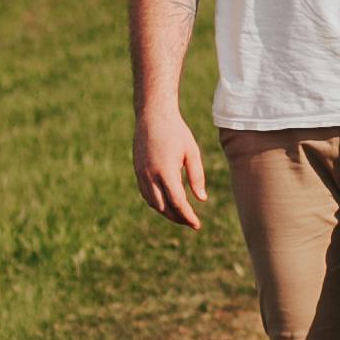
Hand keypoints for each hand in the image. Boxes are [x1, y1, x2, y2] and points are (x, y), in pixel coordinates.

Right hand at [133, 105, 208, 228]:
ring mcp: (141, 174)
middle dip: (178, 218)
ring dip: (167, 212)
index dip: (187, 216)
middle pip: (164, 207)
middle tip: (191, 222)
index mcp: (166, 172)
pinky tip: (167, 203)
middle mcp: (151, 176)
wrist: (152, 115)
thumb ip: (197, 177)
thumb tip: (202, 199)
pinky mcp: (137, 171)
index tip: (197, 225)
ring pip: (153, 203)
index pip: (178, 202)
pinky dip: (156, 203)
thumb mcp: (192, 152)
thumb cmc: (176, 132)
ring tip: (180, 215)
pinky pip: (146, 194)